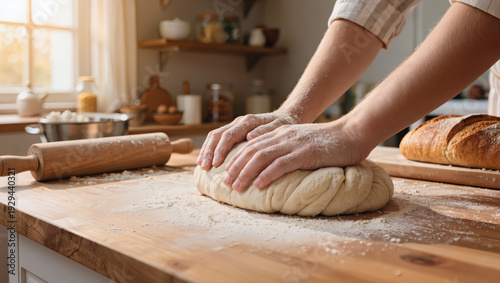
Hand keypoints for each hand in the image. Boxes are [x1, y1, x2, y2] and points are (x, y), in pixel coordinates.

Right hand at [197, 111, 298, 169]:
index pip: (229, 135)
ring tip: (202, 166)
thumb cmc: (284, 125)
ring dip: (207, 151)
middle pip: (218, 135)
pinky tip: (207, 161)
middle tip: (205, 167)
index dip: (221, 150)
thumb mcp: (279, 127)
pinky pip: (219, 139)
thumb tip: (250, 137)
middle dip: (209, 151)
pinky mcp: (235, 131)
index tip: (216, 164)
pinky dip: (211, 150)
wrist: (287, 117)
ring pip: (215, 136)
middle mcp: (239, 122)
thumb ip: (265, 131)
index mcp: (249, 121)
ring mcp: (236, 126)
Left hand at [222, 121, 367, 191]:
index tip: (226, 173)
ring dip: (246, 172)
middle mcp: (284, 136)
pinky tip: (258, 185)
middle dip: (235, 167)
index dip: (236, 159)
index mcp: (281, 133)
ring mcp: (294, 144)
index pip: (251, 145)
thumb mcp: (301, 140)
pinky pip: (282, 164)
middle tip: (225, 183)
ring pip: (262, 157)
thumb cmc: (329, 141)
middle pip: (251, 151)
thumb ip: (285, 147)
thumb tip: (269, 163)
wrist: (352, 133)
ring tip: (236, 187)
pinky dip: (267, 174)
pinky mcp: (306, 153)